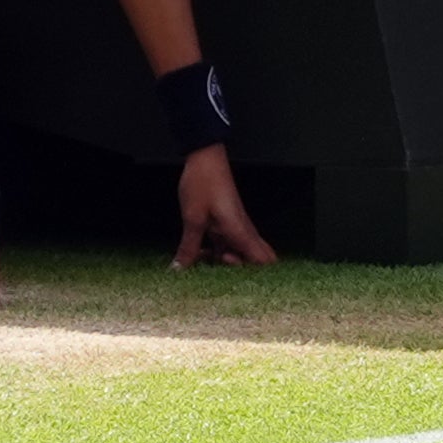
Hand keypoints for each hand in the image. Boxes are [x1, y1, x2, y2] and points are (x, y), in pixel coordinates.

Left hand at [169, 144, 276, 268]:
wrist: (204, 158)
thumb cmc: (203, 183)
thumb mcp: (192, 219)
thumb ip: (189, 248)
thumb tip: (180, 270)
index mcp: (240, 231)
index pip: (263, 260)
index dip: (258, 277)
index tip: (237, 284)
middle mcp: (242, 231)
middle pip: (253, 261)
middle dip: (237, 273)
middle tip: (213, 272)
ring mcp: (235, 227)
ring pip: (237, 253)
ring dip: (221, 262)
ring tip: (199, 263)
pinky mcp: (226, 223)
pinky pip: (226, 244)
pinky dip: (215, 251)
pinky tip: (197, 253)